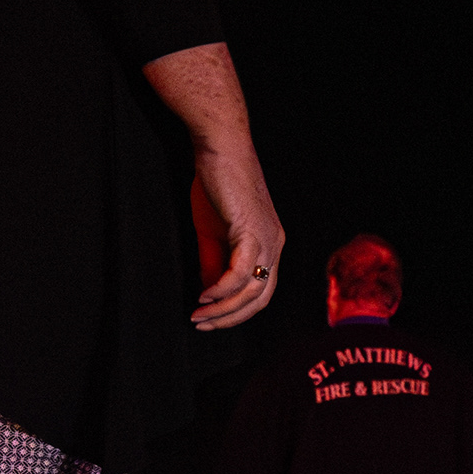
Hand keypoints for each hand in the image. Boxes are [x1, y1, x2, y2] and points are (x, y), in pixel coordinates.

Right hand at [185, 141, 284, 331]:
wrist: (220, 148)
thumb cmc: (216, 184)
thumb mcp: (213, 233)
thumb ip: (213, 262)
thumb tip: (210, 292)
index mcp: (269, 244)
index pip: (261, 293)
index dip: (236, 313)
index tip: (209, 320)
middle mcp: (274, 244)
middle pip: (259, 300)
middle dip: (229, 319)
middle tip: (201, 325)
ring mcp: (266, 238)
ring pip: (251, 291)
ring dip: (222, 310)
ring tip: (198, 314)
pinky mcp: (251, 230)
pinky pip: (240, 273)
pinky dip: (222, 290)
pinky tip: (204, 295)